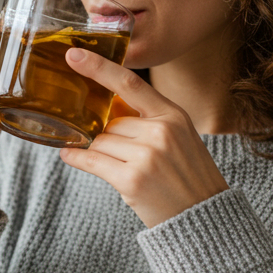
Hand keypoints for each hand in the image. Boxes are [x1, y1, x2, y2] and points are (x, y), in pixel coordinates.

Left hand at [58, 48, 230, 227]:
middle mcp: (161, 131)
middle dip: (106, 136)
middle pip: (110, 122)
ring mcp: (147, 156)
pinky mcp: (132, 180)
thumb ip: (149, 120)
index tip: (74, 54)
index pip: (130, 83)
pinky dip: (77, 158)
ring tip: (116, 167)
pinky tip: (70, 155)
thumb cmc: (187, 177)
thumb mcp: (179, 137)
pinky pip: (91, 161)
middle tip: (123, 156)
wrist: (202, 218)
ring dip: (97, 151)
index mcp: (174, 115)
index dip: (99, 67)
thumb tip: (107, 109)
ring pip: (99, 141)